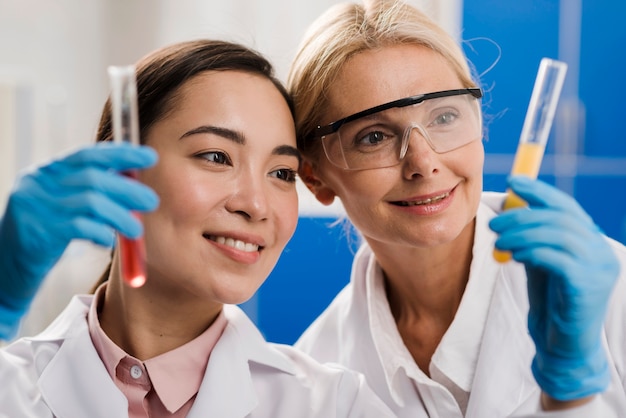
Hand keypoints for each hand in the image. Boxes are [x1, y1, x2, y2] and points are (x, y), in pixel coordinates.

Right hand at [0, 142, 158, 331]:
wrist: (7, 271)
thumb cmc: (46, 237)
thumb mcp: (65, 207)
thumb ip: (92, 191)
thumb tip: (134, 181)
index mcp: (46, 172)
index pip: (87, 155)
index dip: (121, 154)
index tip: (149, 157)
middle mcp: (37, 184)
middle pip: (93, 178)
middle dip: (128, 189)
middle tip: (152, 201)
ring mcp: (35, 207)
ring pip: (91, 203)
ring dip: (121, 216)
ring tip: (135, 230)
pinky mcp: (37, 232)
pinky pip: (81, 227)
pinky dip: (102, 234)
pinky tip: (107, 242)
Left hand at [489, 176, 618, 400]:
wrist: (561, 346)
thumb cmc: (550, 302)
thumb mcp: (540, 260)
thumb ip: (532, 235)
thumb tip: (510, 204)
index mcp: (590, 241)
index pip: (566, 206)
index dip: (539, 191)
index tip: (512, 181)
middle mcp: (600, 251)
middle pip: (560, 218)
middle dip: (522, 215)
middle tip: (494, 222)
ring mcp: (598, 269)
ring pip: (558, 235)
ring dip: (522, 234)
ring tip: (499, 241)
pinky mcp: (587, 287)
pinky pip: (558, 259)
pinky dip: (533, 252)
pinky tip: (515, 256)